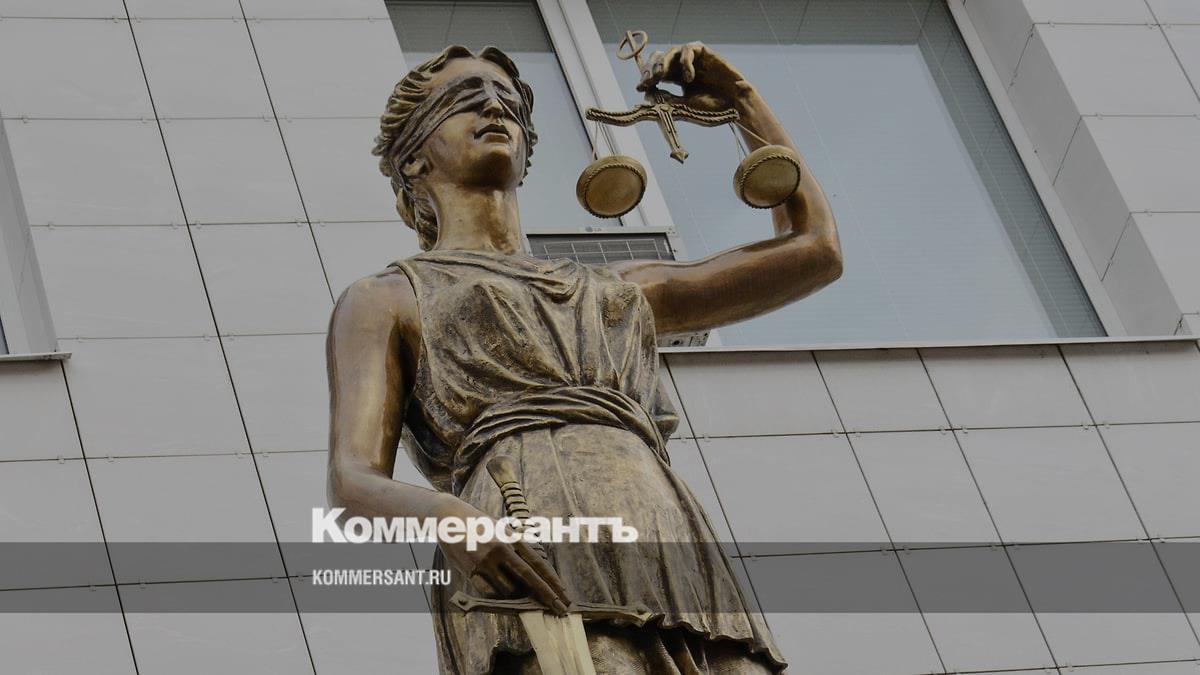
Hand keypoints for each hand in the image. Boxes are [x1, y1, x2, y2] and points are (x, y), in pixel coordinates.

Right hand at [432, 494, 570, 614]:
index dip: (553, 580)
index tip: (564, 594)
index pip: (538, 563)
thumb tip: (532, 573)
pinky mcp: (471, 569)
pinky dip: (497, 595)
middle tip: (560, 609)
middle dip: (546, 595)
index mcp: (512, 538)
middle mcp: (501, 549)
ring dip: (515, 595)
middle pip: (529, 578)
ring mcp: (486, 560)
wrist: (449, 518)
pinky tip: (498, 591)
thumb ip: (515, 547)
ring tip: (514, 590)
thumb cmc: (478, 524)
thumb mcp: (501, 530)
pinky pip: (489, 592)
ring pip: (508, 589)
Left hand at [638, 41, 754, 111]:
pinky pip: (688, 50)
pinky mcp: (704, 52)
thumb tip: (647, 96)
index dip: (646, 78)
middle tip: (648, 80)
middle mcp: (682, 66)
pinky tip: (689, 77)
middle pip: (659, 59)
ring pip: (670, 51)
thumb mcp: (685, 106)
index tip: (640, 87)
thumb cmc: (712, 107)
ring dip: (662, 63)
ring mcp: (693, 58)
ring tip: (660, 76)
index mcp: (676, 78)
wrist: (734, 104)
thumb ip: (667, 101)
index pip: (656, 73)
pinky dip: (685, 62)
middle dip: (650, 69)